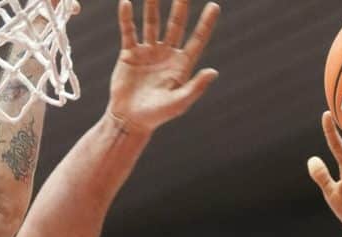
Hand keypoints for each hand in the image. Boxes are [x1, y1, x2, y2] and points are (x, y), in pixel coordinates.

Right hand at [107, 0, 220, 133]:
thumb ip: (196, 87)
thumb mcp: (179, 102)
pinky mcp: (129, 54)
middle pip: (175, 25)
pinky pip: (128, 32)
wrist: (130, 119)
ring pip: (152, 23)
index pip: (196, 39)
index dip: (205, 23)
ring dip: (152, 6)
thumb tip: (213, 71)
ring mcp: (148, 52)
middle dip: (180, 6)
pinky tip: (127, 4)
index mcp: (181, 65)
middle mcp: (166, 54)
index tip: (214, 6)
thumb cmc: (157, 115)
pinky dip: (126, 19)